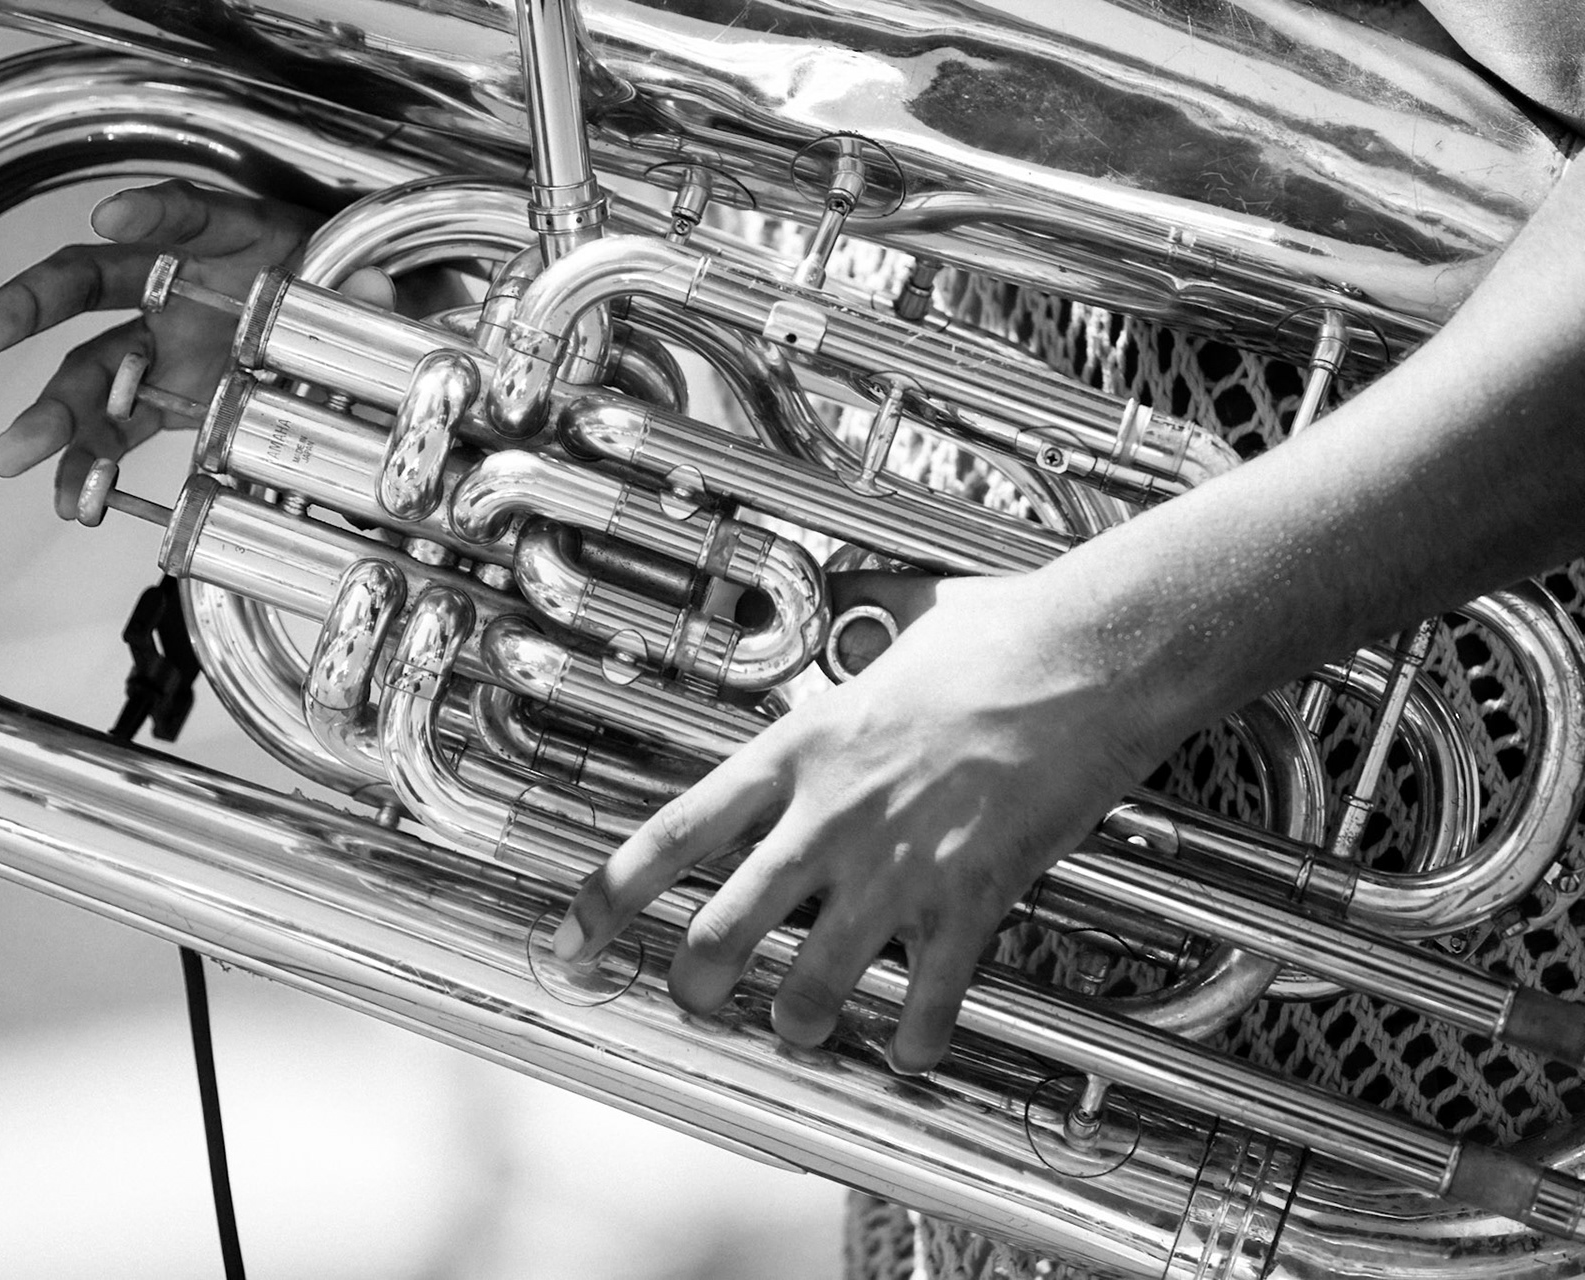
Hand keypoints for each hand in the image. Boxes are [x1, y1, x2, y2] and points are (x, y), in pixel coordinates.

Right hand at [0, 180, 379, 517]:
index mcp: (235, 241)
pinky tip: (72, 500)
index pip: (186, 215)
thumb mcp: (377, 287)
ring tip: (11, 453)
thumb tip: (378, 288)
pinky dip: (91, 466)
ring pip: (90, 366)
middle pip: (95, 281)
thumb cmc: (356, 293)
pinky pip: (116, 430)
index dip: (151, 215)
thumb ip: (373, 292)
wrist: (363, 334)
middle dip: (34, 305)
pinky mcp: (167, 399)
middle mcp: (183, 286)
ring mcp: (168, 345)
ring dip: (50, 411)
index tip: (112, 219)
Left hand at [553, 568, 1167, 1072]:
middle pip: (720, 936)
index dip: (608, 900)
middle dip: (692, 988)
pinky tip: (907, 1045)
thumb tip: (851, 615)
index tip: (576, 939)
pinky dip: (910, 1043)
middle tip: (694, 1001)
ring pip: (808, 991)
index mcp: (797, 748)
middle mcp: (830, 818)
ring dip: (795, 1024)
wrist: (1094, 657)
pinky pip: (925, 1006)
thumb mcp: (896, 626)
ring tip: (798, 1027)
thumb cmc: (1003, 635)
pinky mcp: (971, 901)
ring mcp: (897, 868)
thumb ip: (854, 645)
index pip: (671, 835)